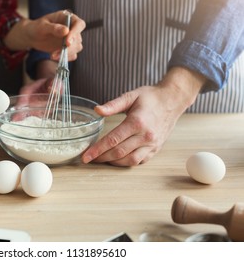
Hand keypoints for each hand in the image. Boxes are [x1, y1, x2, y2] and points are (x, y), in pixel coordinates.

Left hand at [4, 10, 85, 60]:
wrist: (32, 36)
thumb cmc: (36, 27)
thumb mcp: (42, 26)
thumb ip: (54, 28)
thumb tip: (66, 31)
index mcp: (68, 18)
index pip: (79, 24)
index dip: (75, 33)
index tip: (67, 42)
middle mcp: (72, 28)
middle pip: (78, 39)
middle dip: (69, 48)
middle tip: (56, 53)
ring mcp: (71, 39)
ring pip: (77, 47)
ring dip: (67, 53)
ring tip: (52, 56)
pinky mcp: (68, 48)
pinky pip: (73, 55)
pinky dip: (65, 58)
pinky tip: (55, 57)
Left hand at [82, 67, 206, 165]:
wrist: (173, 100)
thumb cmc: (151, 97)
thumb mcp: (130, 96)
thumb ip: (113, 105)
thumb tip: (97, 110)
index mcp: (137, 122)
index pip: (113, 140)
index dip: (97, 149)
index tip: (86, 156)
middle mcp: (145, 136)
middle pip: (119, 152)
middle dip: (102, 158)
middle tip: (90, 158)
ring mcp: (152, 144)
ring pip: (130, 160)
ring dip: (114, 162)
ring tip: (102, 159)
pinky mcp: (156, 148)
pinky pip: (140, 161)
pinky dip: (127, 162)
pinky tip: (118, 159)